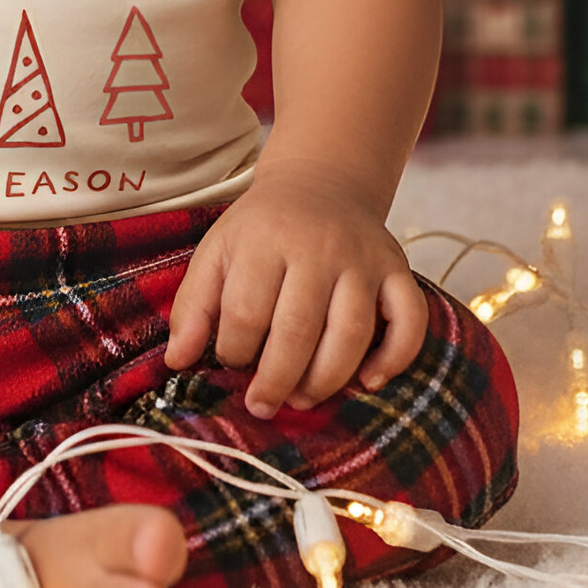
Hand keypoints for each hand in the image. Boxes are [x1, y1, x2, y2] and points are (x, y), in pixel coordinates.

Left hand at [164, 158, 425, 417]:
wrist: (319, 183)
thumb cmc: (261, 230)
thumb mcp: (217, 251)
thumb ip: (193, 305)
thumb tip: (177, 361)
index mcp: (265, 239)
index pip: (246, 311)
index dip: (233, 351)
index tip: (230, 363)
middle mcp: (319, 247)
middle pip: (299, 329)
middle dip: (277, 379)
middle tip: (263, 405)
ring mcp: (363, 259)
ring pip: (353, 333)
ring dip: (326, 379)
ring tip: (302, 399)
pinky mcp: (398, 269)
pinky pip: (410, 320)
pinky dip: (395, 358)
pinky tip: (369, 382)